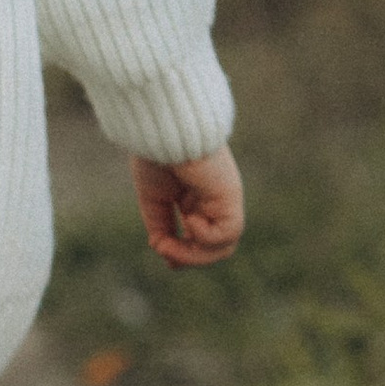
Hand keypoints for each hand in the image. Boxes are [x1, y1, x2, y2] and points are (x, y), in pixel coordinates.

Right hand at [131, 145, 243, 266]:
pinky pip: (227, 233)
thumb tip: (162, 250)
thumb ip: (160, 225)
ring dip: (193, 254)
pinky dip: (204, 236)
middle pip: (215, 248)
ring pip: (223, 247)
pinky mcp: (230, 197)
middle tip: (165, 253)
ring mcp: (225, 200)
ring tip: (167, 245)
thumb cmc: (156, 153)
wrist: (162, 128)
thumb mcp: (154, 198)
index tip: (162, 252)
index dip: (184, 252)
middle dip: (190, 257)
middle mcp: (215, 202)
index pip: (203, 238)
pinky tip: (188, 218)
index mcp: (198, 199)